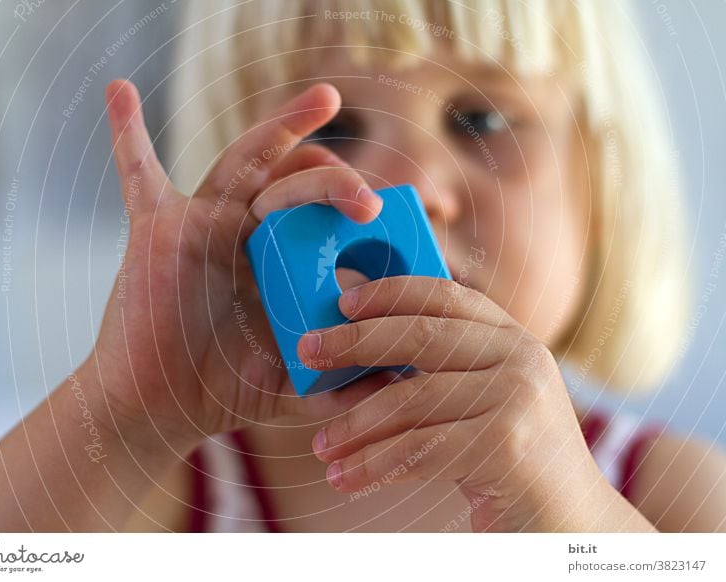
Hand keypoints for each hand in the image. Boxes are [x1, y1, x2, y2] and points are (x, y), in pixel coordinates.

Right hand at [87, 79, 391, 453]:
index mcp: (282, 259)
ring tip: (327, 99)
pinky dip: (126, 135)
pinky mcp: (160, 231)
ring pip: (246, 162)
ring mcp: (204, 224)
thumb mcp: (295, 381)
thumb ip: (345, 380)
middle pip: (296, 183)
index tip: (387, 219)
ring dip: (282, 126)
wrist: (160, 407)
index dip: (356, 208)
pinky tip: (118, 90)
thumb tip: (407, 376)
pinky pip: (137, 175)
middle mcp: (248, 232)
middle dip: (336, 183)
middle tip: (367, 203)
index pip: (325, 215)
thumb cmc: (223, 390)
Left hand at [301, 276, 614, 531]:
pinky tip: (346, 477)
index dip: (389, 292)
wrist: (574, 522)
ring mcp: (516, 399)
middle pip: (421, 336)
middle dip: (355, 343)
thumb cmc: (513, 460)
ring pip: (411, 399)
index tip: (343, 302)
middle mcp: (520, 358)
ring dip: (355, 423)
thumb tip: (356, 365)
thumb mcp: (483, 401)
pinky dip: (374, 465)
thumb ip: (440, 374)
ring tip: (322, 444)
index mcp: (512, 339)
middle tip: (309, 354)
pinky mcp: (505, 446)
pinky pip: (419, 449)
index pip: (445, 295)